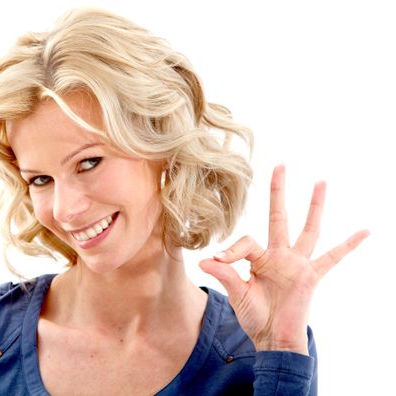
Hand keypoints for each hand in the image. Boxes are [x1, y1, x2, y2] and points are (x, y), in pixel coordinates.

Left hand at [199, 165, 368, 354]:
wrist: (273, 339)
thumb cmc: (254, 316)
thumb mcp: (236, 294)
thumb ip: (224, 275)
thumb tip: (203, 260)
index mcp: (258, 258)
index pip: (246, 241)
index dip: (231, 249)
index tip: (218, 261)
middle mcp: (279, 255)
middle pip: (280, 216)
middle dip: (279, 192)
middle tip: (280, 165)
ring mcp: (297, 263)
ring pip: (309, 229)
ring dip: (314, 206)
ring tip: (321, 181)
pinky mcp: (312, 276)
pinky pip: (333, 258)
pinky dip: (349, 246)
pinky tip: (365, 231)